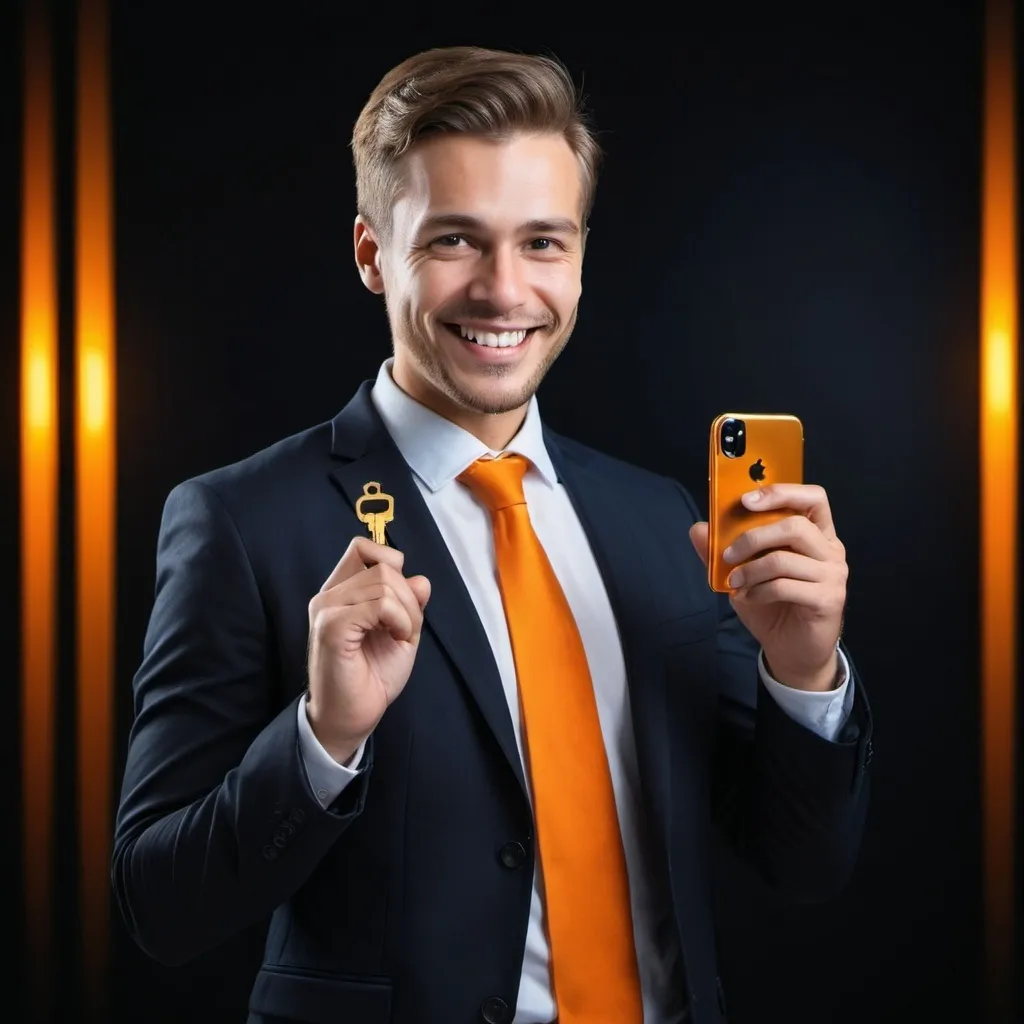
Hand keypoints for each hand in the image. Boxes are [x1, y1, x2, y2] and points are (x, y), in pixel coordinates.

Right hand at [306, 537, 430, 762]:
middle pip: (384, 566)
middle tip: (405, 629)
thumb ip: (409, 603)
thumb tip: (420, 579)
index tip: (399, 603)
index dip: (392, 566)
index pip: (364, 547)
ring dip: (407, 612)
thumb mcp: (401, 631)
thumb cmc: (372, 676)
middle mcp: (328, 595)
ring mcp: (327, 609)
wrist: (351, 717)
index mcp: (340, 591)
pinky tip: (396, 639)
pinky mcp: (332, 626)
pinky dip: (400, 621)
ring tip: (399, 637)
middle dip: (409, 597)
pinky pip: (380, 604)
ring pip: (385, 583)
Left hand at [689, 483, 846, 690]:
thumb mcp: (742, 575)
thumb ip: (721, 551)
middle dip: (754, 537)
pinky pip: (786, 586)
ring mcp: (833, 574)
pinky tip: (747, 598)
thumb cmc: (772, 605)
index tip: (746, 500)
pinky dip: (759, 591)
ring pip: (785, 558)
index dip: (780, 492)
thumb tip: (698, 529)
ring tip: (735, 582)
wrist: (792, 650)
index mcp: (816, 534)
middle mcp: (830, 550)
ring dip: (751, 569)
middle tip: (728, 554)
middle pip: (795, 525)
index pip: (812, 498)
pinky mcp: (829, 599)